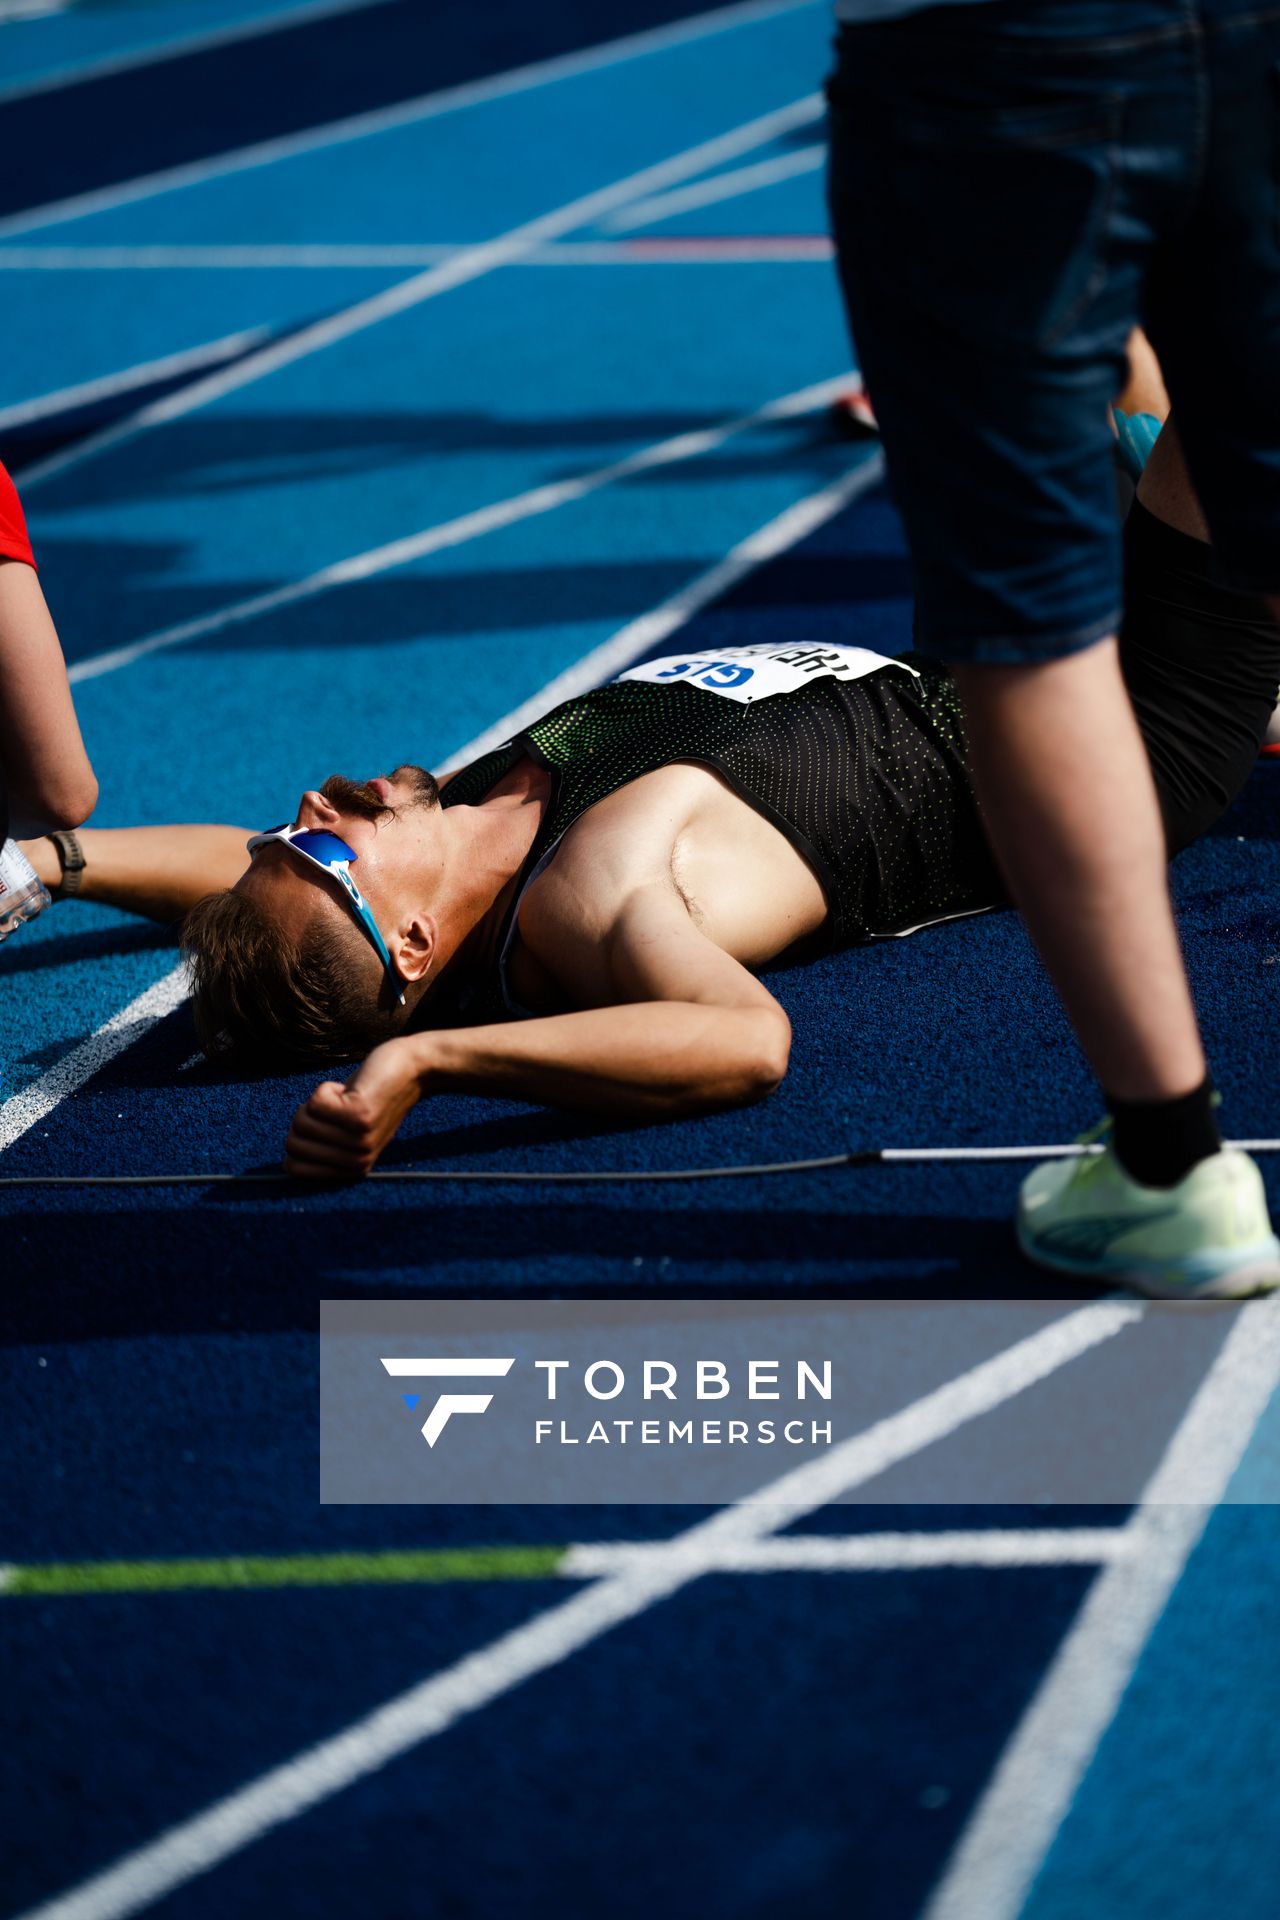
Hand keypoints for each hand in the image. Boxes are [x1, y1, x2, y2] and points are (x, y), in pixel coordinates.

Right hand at [284, 1036, 426, 1178]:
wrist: (411, 1070)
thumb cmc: (370, 1097)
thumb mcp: (345, 1132)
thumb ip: (321, 1148)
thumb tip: (286, 1164)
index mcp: (351, 1170)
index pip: (293, 1168)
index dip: (297, 1139)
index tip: (323, 1125)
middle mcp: (356, 1162)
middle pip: (293, 1143)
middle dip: (305, 1117)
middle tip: (335, 1107)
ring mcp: (359, 1140)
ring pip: (302, 1121)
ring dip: (318, 1101)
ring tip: (346, 1098)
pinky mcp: (358, 1116)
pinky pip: (314, 1102)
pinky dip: (325, 1088)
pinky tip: (350, 1090)